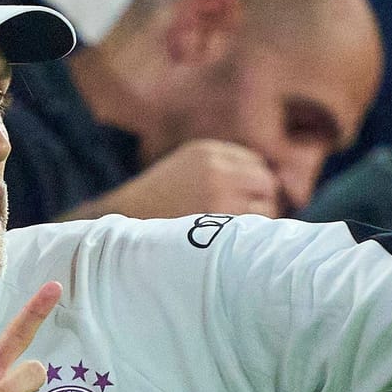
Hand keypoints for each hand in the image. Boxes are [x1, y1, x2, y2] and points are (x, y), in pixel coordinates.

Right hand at [97, 139, 281, 219]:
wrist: (123, 223)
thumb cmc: (154, 202)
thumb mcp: (183, 168)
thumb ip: (219, 168)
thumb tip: (268, 183)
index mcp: (207, 151)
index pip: (254, 162)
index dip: (251, 184)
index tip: (242, 201)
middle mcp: (217, 167)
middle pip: (266, 182)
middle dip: (262, 200)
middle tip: (246, 219)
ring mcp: (219, 192)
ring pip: (267, 205)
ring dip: (258, 219)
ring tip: (237, 232)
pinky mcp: (218, 218)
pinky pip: (254, 225)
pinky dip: (249, 234)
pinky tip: (232, 241)